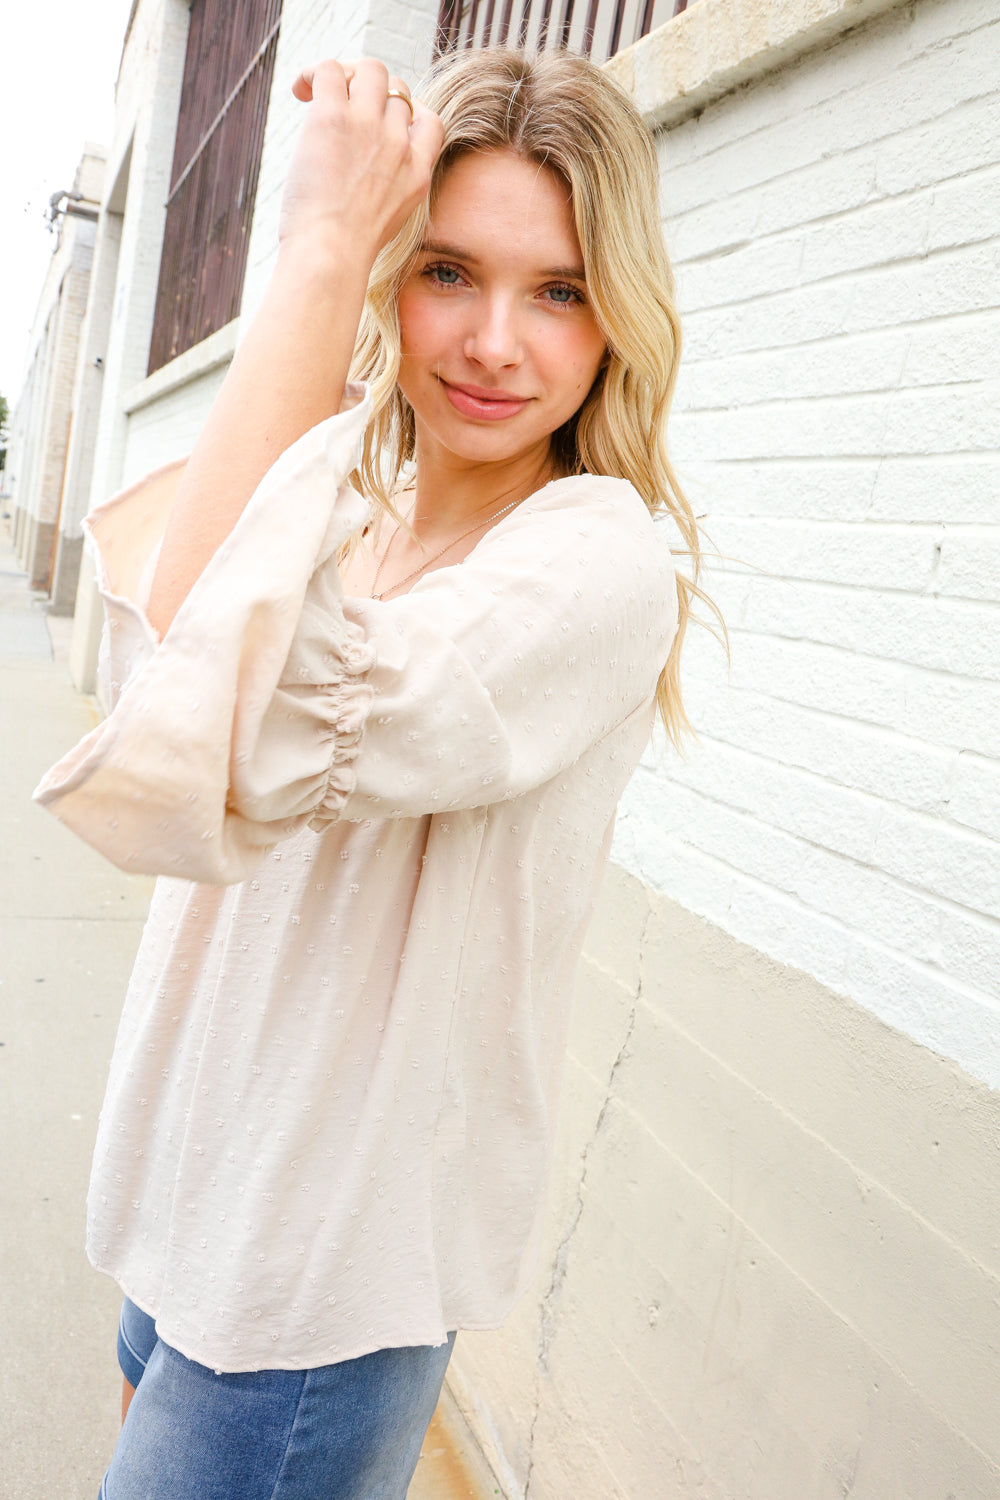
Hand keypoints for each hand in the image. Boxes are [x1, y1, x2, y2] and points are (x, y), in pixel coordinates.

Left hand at [279, 58, 443, 262]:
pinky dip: (313, 72)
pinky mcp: (334, 117)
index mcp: (417, 172)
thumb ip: (386, 191)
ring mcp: (369, 127)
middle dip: (370, 91)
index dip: (410, 109)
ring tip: (317, 94)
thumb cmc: (345, 252)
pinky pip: (329, 68)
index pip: (431, 120)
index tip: (384, 119)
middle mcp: (398, 145)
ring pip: (369, 69)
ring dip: (345, 75)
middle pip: (397, 89)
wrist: (330, 255)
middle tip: (341, 107)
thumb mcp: (386, 223)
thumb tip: (359, 175)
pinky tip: (301, 91)